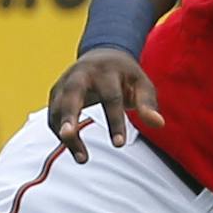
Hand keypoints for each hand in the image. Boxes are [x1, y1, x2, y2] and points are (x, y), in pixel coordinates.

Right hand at [46, 49, 163, 162]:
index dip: (115, 121)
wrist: (102, 54)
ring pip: (58, 108)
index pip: (110, 97)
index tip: (120, 145)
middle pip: (71, 95)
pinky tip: (74, 149)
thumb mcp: (142, 84)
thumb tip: (158, 124)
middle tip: (68, 135)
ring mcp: (65, 82)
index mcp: (105, 71)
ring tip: (82, 158)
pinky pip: (53, 115)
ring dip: (65, 133)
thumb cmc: (125, 75)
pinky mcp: (56, 93)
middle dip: (69, 116)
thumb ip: (148, 103)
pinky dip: (60, 132)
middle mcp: (81, 75)